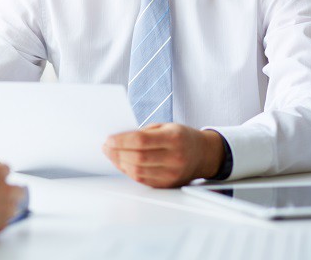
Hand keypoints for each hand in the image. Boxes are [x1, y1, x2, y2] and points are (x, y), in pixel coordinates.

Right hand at [0, 164, 24, 246]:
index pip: (7, 169)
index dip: (1, 175)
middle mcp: (6, 188)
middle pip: (18, 189)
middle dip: (11, 193)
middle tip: (1, 197)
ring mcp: (7, 207)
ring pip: (13, 206)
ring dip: (5, 208)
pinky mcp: (3, 223)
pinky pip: (5, 220)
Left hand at [102, 124, 224, 187]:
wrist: (204, 154)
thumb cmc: (182, 137)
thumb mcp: (166, 126)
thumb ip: (144, 132)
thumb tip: (118, 139)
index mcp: (174, 138)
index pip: (141, 141)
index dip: (121, 141)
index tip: (109, 139)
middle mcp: (175, 158)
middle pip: (138, 158)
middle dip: (117, 152)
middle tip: (106, 147)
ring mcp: (172, 174)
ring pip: (138, 172)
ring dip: (120, 163)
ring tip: (112, 155)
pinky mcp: (169, 184)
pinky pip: (143, 180)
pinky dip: (129, 172)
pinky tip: (123, 164)